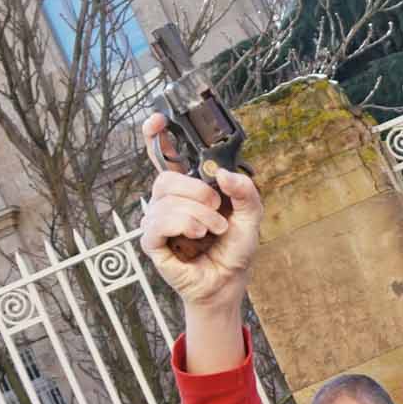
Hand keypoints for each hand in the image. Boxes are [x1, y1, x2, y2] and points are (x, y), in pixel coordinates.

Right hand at [140, 113, 262, 314]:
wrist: (228, 283)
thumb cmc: (234, 250)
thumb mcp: (251, 216)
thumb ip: (245, 191)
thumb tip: (223, 173)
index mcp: (188, 189)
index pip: (164, 156)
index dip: (155, 135)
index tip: (158, 120)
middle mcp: (169, 201)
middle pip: (165, 177)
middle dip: (196, 190)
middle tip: (217, 208)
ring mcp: (157, 221)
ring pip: (165, 199)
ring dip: (199, 215)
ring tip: (214, 231)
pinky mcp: (152, 242)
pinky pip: (158, 222)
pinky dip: (183, 225)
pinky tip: (197, 236)